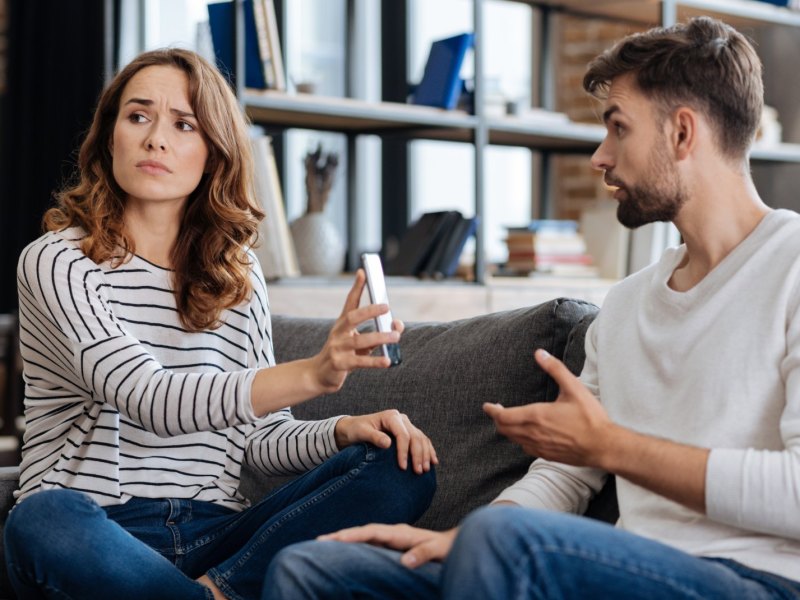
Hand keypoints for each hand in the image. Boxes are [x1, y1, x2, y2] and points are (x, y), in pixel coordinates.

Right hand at [309, 270, 403, 393]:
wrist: (320, 375)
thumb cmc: (345, 354)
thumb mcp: (362, 342)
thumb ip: (380, 333)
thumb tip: (398, 326)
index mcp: (343, 324)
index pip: (350, 301)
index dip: (357, 287)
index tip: (363, 272)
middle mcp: (338, 332)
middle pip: (353, 317)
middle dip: (370, 310)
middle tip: (387, 307)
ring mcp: (338, 348)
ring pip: (360, 340)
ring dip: (380, 337)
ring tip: (396, 336)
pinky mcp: (340, 364)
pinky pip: (360, 362)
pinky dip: (375, 361)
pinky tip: (388, 361)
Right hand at [319, 524, 457, 567]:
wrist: (451, 544)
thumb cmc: (445, 549)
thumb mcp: (437, 551)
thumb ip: (422, 554)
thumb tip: (405, 561)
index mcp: (400, 532)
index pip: (373, 532)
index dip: (354, 535)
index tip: (336, 539)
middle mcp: (392, 533)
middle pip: (362, 532)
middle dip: (341, 535)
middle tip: (318, 541)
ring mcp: (389, 538)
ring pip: (363, 537)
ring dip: (344, 539)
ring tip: (323, 544)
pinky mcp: (389, 545)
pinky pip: (368, 544)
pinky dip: (353, 545)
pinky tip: (342, 551)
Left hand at [334, 409, 437, 473]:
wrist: (354, 428)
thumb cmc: (356, 430)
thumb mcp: (362, 432)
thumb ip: (374, 437)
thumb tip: (388, 444)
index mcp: (391, 417)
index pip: (403, 435)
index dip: (404, 451)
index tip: (403, 467)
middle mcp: (401, 419)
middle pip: (415, 437)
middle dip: (418, 455)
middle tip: (418, 471)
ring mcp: (406, 425)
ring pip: (421, 439)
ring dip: (426, 454)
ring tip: (425, 470)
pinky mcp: (408, 432)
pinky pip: (422, 440)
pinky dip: (429, 450)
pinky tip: (433, 461)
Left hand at [483, 349, 613, 467]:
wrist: (603, 446)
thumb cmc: (590, 417)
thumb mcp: (574, 388)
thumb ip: (555, 369)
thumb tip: (539, 353)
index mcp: (536, 415)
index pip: (503, 416)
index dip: (492, 411)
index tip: (487, 406)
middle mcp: (534, 433)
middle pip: (504, 429)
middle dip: (498, 420)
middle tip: (496, 411)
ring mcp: (539, 447)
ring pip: (514, 440)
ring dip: (507, 430)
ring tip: (508, 421)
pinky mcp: (547, 456)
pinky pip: (526, 448)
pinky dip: (520, 440)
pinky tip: (526, 435)